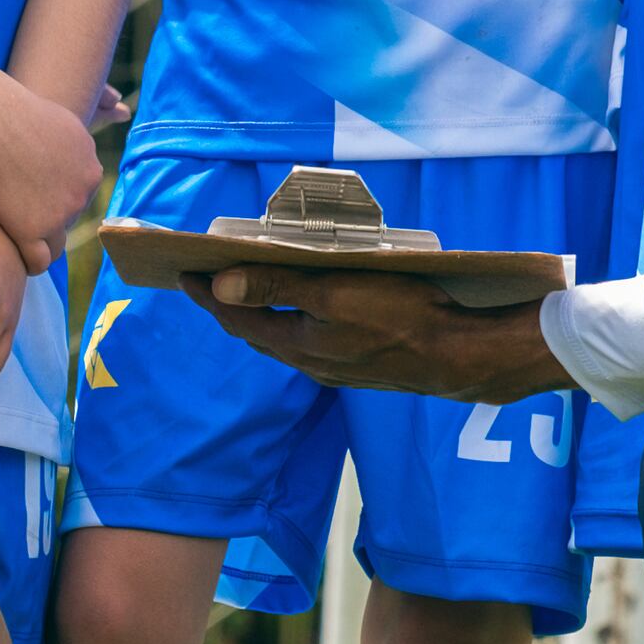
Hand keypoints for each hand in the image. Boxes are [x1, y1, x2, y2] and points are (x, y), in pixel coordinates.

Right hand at [0, 77, 108, 252]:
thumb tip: (121, 107)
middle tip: (23, 213)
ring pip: (54, 242)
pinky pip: (39, 260)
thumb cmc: (25, 112)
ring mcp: (59, 215)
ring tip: (18, 237)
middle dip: (48, 218)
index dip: (56, 199)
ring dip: (39, 240)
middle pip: (67, 219)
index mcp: (91, 173)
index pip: (79, 198)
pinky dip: (32, 263)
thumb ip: (97, 119)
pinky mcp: (33, 230)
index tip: (38, 198)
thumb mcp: (71, 119)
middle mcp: (82, 196)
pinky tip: (20, 259)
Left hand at [194, 267, 570, 403]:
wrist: (460, 356)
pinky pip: (310, 345)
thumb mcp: (334, 291)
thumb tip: (220, 286)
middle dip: (229, 307)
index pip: (237, 319)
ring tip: (247, 290)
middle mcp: (310, 363)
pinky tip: (304, 311)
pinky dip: (293, 324)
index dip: (208, 296)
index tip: (183, 274)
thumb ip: (277, 286)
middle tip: (207, 280)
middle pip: (257, 333)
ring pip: (284, 341)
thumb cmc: (400, 315)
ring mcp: (336, 369)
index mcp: (298, 345)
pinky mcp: (360, 368)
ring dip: (261, 316)